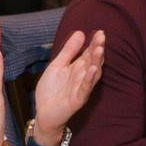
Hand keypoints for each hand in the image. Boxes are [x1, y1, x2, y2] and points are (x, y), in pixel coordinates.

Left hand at [29, 28, 105, 145]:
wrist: (43, 113)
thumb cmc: (51, 91)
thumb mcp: (57, 66)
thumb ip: (68, 51)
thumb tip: (80, 33)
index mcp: (78, 68)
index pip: (89, 53)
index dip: (94, 43)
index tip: (99, 32)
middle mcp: (82, 77)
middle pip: (93, 61)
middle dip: (97, 49)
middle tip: (102, 36)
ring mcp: (81, 89)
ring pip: (92, 74)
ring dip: (96, 62)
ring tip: (100, 49)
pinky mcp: (77, 100)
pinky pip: (85, 89)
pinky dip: (88, 79)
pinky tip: (92, 69)